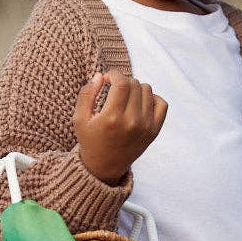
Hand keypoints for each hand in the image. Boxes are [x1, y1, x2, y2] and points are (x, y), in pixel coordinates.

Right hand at [73, 70, 167, 185]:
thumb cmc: (90, 140)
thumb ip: (86, 94)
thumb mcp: (79, 118)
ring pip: (147, 90)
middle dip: (123, 81)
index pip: (122, 83)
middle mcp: (132, 122)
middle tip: (114, 89)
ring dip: (136, 88)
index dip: (114, 74)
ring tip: (125, 97)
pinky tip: (139, 103)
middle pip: (134, 84)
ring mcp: (146, 127)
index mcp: (112, 118)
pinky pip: (162, 103)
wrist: (105, 166)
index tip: (107, 78)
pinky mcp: (154, 131)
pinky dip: (152, 98)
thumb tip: (100, 75)